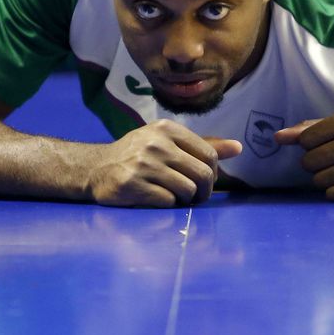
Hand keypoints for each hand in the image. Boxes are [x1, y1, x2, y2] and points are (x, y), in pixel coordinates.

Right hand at [87, 121, 241, 207]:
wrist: (95, 168)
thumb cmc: (137, 155)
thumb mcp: (166, 142)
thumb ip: (202, 146)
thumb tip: (238, 148)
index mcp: (167, 128)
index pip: (209, 154)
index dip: (212, 174)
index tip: (202, 181)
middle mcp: (155, 143)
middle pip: (202, 175)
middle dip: (204, 192)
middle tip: (194, 197)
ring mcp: (142, 164)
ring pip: (187, 191)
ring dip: (185, 200)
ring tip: (174, 197)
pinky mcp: (132, 185)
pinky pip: (167, 202)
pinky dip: (167, 205)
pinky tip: (156, 199)